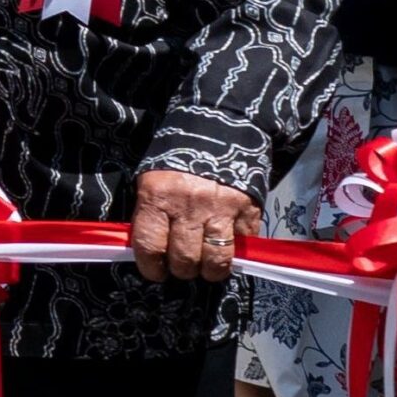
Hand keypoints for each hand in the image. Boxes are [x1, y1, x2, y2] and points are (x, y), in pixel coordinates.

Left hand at [129, 169, 259, 284]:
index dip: (151, 266)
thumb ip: (150, 213)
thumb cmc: (177, 157)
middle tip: (182, 265)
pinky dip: (235, 251)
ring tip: (206, 263)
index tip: (155, 270)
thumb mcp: (152, 179)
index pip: (149, 246)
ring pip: (216, 260)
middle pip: (184, 259)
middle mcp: (189, 206)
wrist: (219, 126)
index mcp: (157, 196)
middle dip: (182, 269)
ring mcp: (221, 210)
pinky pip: (242, 246)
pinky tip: (227, 243)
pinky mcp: (248, 211)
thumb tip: (148, 250)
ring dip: (210, 269)